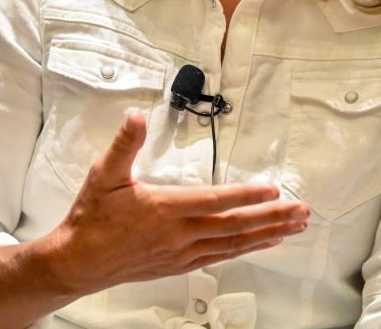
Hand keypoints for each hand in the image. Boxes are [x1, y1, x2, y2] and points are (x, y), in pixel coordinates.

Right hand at [43, 109, 309, 295]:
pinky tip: (260, 243)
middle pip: (235, 227)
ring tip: (293, 227)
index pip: (214, 201)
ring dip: (266, 235)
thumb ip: (124, 144)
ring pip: (233, 244)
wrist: (79, 261)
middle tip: (302, 211)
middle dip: (272, 218)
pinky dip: (245, 248)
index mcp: (165, 209)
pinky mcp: (179, 264)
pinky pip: (221, 256)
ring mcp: (182, 253)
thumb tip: (137, 115)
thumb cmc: (92, 218)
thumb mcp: (104, 174)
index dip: (246, 195)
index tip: (273, 189)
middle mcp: (180, 235)